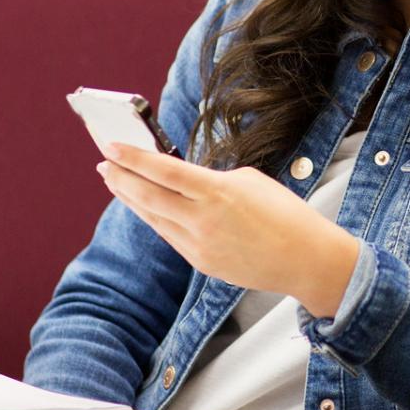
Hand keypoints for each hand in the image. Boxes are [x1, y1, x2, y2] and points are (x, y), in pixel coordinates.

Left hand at [97, 143, 360, 316]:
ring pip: (153, 218)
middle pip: (148, 196)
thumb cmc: (285, 213)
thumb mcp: (250, 181)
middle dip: (121, 177)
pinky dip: (155, 218)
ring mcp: (199, 245)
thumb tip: (185, 182)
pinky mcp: (202, 263)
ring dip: (131, 199)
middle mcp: (203, 220)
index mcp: (218, 192)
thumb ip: (213, 180)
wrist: (305, 258)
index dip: (134, 158)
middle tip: (104, 162)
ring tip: (115, 182)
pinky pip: (170, 236)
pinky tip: (146, 207)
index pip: (165, 171)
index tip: (112, 146)